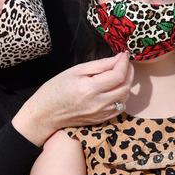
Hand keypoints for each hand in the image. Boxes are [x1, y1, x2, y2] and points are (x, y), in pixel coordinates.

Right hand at [12, 52, 133, 145]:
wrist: (45, 114)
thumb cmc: (56, 89)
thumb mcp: (75, 71)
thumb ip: (100, 65)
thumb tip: (119, 58)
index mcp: (89, 88)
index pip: (118, 75)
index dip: (124, 62)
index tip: (124, 54)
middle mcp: (98, 103)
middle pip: (125, 87)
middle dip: (129, 72)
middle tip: (124, 62)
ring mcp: (100, 114)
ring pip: (125, 98)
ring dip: (127, 84)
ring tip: (120, 74)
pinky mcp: (101, 120)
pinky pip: (120, 108)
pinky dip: (122, 96)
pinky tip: (115, 89)